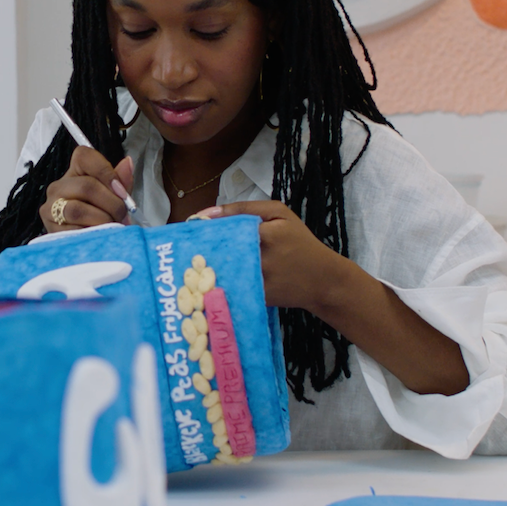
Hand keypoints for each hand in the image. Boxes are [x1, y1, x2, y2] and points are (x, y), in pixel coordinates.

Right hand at [41, 147, 135, 232]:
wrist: (86, 241)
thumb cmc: (101, 213)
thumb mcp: (114, 196)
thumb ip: (121, 181)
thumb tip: (128, 163)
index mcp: (75, 172)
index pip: (85, 157)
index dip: (107, 172)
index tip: (122, 191)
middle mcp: (58, 187)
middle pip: (86, 186)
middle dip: (111, 203)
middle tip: (122, 215)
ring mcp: (50, 208)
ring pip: (78, 210)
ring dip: (102, 220)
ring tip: (112, 226)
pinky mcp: (50, 229)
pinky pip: (73, 231)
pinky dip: (91, 234)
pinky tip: (99, 235)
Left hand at [199, 201, 469, 395]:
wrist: (323, 280)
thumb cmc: (300, 242)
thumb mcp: (280, 214)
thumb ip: (245, 208)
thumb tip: (207, 212)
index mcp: (267, 233)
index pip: (226, 228)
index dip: (203, 230)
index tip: (187, 229)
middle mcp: (262, 258)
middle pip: (220, 252)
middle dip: (200, 251)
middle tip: (182, 248)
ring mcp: (260, 280)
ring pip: (222, 272)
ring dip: (204, 268)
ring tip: (190, 263)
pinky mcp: (258, 297)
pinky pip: (231, 288)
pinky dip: (218, 284)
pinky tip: (208, 279)